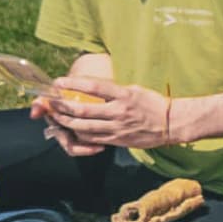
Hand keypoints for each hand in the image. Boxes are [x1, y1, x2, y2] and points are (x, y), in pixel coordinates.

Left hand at [37, 78, 169, 151]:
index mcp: (123, 95)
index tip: (59, 81)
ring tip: (57, 116)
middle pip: (82, 110)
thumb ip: (113, 90)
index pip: (93, 86)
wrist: (170, 124)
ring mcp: (117, 128)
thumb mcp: (134, 90)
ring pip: (84, 128)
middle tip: (51, 101)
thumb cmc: (152, 103)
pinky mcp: (117, 140)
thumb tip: (91, 88)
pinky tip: (73, 129)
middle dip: (63, 106)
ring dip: (66, 122)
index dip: (73, 83)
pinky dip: (80, 134)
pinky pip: (93, 138)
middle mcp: (119, 112)